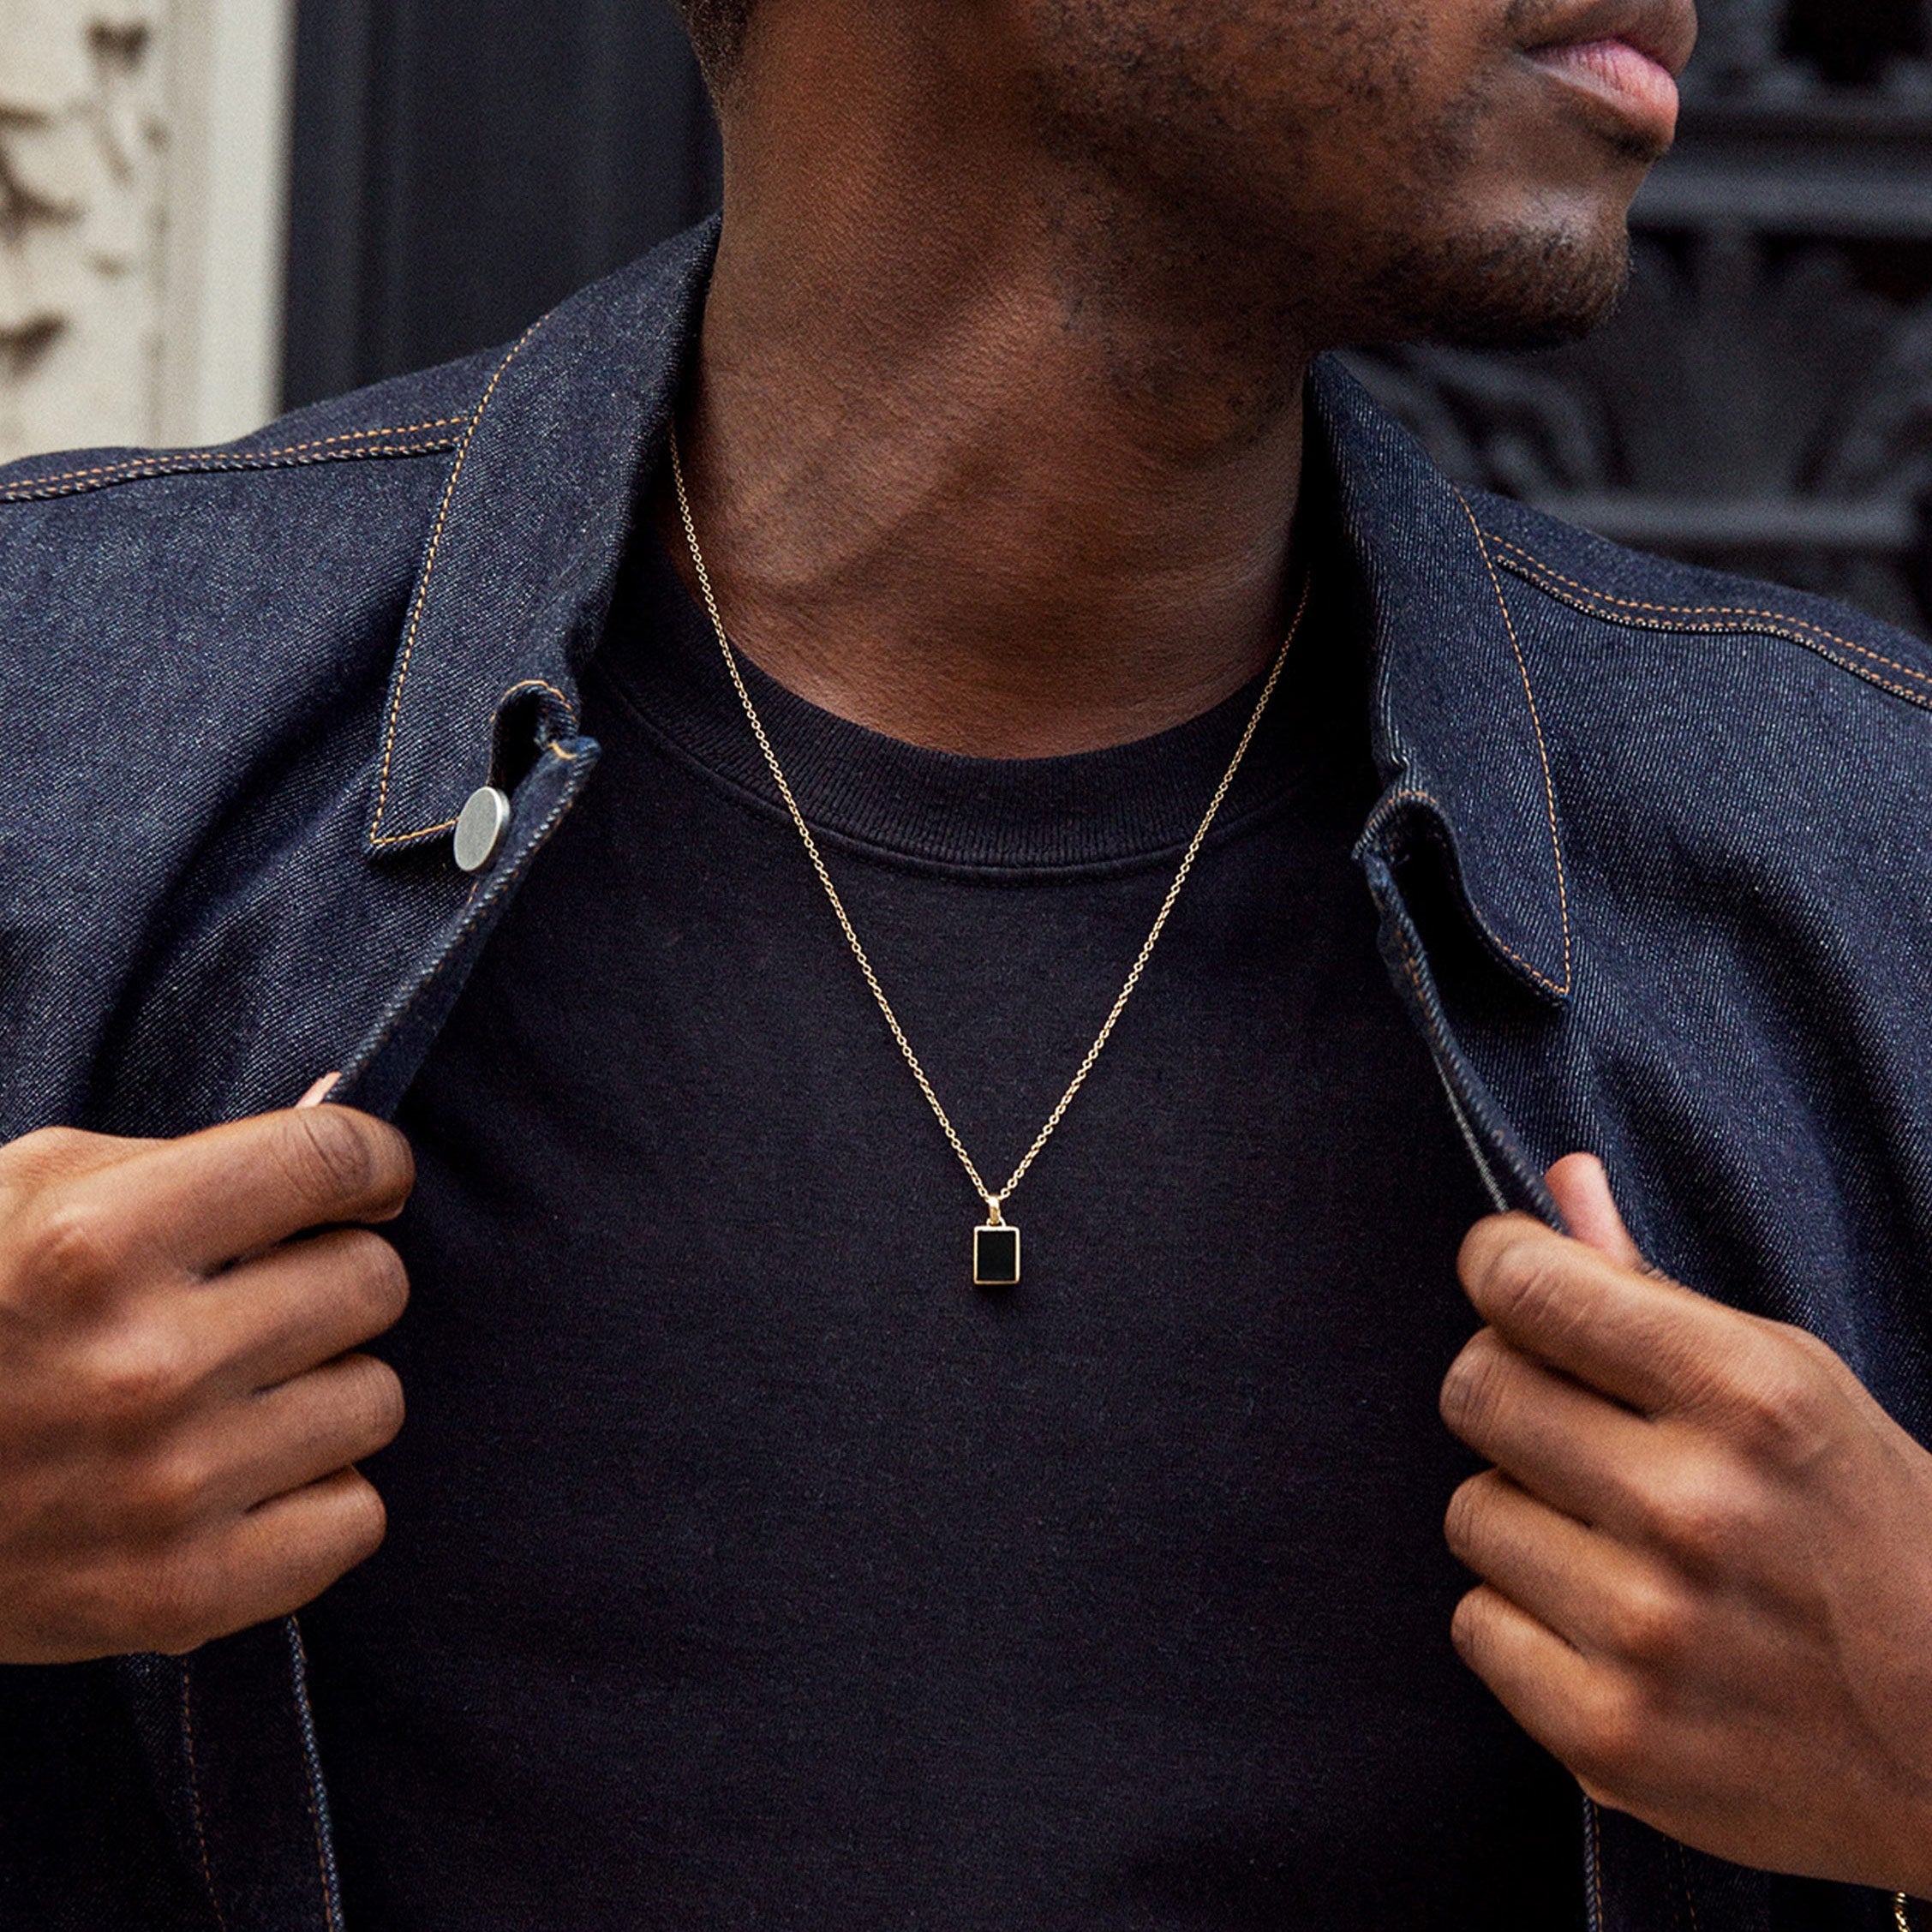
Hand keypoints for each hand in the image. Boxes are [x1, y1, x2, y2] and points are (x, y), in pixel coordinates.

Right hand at [0, 1094, 412, 1663]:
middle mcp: (143, 1365)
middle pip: (373, 1282)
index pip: (332, 1159)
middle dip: (334, 1275)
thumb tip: (344, 1114)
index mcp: (97, 1243)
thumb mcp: (30, 1194)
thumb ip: (189, 1159)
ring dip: (324, 1387)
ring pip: (376, 1400)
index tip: (364, 1181)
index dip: (369, 1162)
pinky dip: (315, 1496)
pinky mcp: (181, 1596)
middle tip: (267, 1297)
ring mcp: (166, 1490)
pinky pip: (356, 1517)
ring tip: (239, 1393)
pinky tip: (243, 1477)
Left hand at [1441, 1155, 1931, 1897]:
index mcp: (1749, 1397)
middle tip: (1578, 1429)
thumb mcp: (1795, 1387)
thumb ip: (1656, 1289)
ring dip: (1526, 1518)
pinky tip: (1611, 1630)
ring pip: (1470, 1509)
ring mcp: (1648, 1629)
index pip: (1525, 1283)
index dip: (1501, 1269)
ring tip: (1622, 1547)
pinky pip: (1475, 1622)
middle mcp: (1694, 1507)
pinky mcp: (1608, 1735)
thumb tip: (1560, 1185)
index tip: (1514, 1283)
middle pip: (1475, 1388)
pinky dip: (1527, 1623)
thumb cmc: (1869, 1538)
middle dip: (1511, 1393)